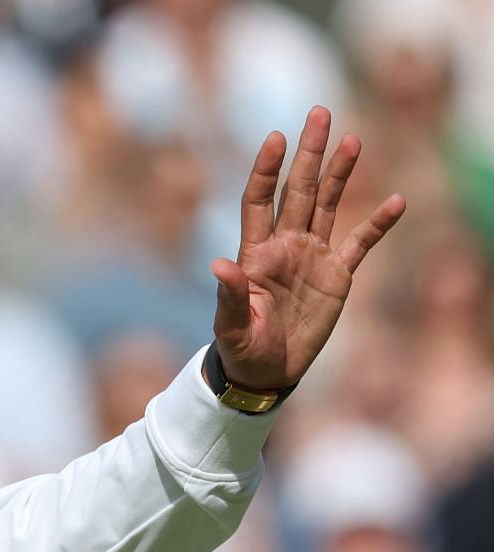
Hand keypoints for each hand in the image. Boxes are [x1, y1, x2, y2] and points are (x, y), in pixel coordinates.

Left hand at [211, 106, 405, 391]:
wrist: (267, 373)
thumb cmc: (241, 350)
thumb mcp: (232, 328)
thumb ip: (230, 296)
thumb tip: (219, 266)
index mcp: (255, 254)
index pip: (259, 201)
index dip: (266, 171)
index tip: (275, 138)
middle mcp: (285, 246)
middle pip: (298, 190)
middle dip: (308, 154)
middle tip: (318, 113)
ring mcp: (313, 257)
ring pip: (328, 205)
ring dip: (340, 173)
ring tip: (353, 139)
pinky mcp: (338, 275)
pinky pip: (361, 243)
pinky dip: (378, 223)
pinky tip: (397, 201)